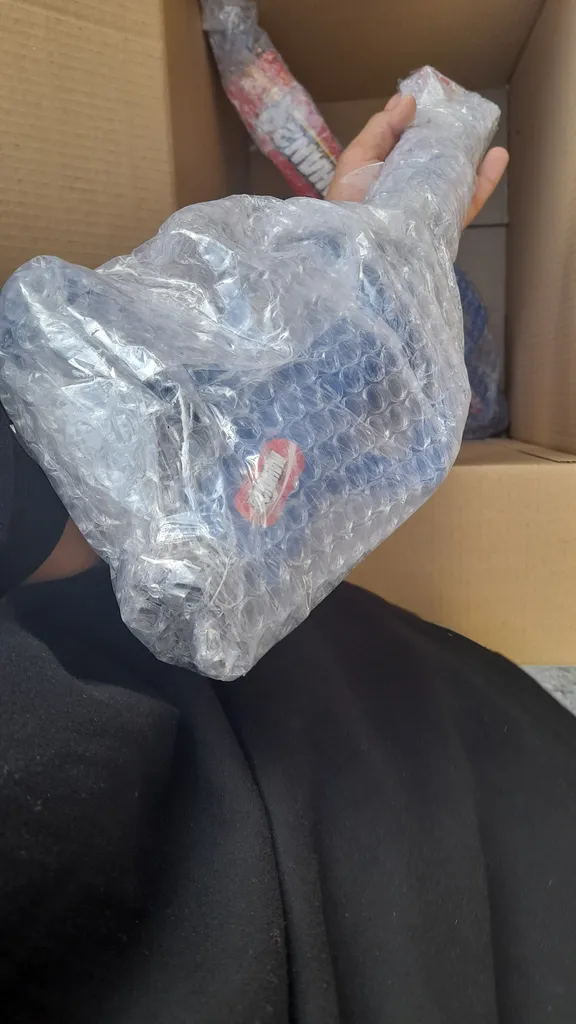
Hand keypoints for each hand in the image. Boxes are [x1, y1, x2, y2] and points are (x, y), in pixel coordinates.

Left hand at [326, 93, 508, 226]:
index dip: (419, 120)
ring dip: (473, 154)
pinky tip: (499, 157)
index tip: (435, 97)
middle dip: (449, 135)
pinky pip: (469, 203)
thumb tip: (408, 99)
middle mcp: (408, 189)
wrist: (359, 250)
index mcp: (385, 172)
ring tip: (485, 128)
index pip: (406, 142)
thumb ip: (381, 129)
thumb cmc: (350, 203)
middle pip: (434, 159)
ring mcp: (428, 208)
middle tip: (465, 110)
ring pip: (455, 178)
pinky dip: (485, 182)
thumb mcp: (357, 159)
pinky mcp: (444, 226)